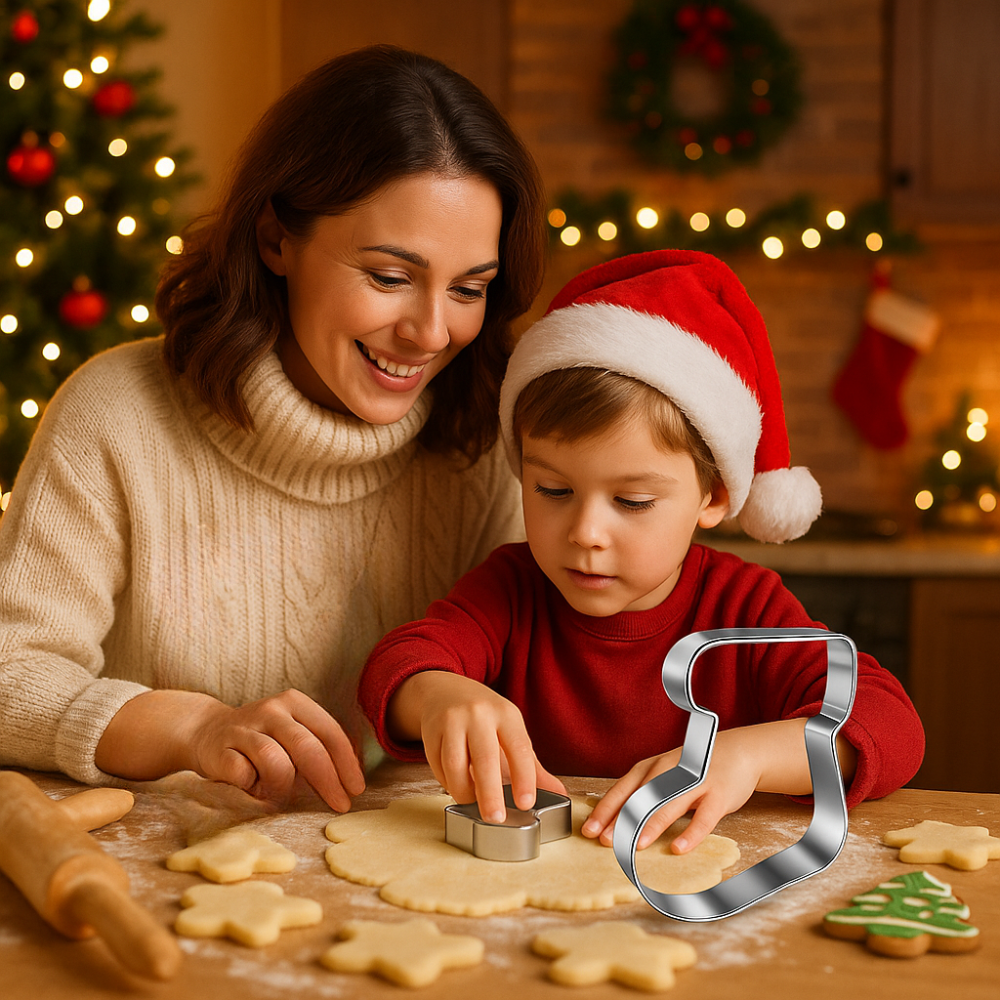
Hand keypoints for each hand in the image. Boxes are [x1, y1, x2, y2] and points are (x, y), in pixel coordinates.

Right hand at [97, 688, 364, 811]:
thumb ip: (319, 750)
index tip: (356, 790)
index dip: (346, 764)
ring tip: (276, 792)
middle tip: (340, 805)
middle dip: (328, 780)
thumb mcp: (293, 735)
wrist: (205, 732)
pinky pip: (244, 776)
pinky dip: (253, 788)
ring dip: (282, 786)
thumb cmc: (262, 740)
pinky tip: (250, 786)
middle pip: (307, 747)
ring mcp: (243, 728)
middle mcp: (272, 709)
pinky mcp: (219, 750)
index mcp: (295, 702)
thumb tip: (351, 782)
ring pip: (276, 762)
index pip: (329, 732)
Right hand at [394, 671, 565, 821]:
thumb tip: (560, 794)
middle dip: (490, 793)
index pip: (519, 747)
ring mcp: (452, 721)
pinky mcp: (431, 731)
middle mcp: (479, 714)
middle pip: (485, 759)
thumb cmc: (485, 718)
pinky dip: (448, 783)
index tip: (526, 803)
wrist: (445, 690)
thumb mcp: (511, 732)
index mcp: (506, 714)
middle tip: (496, 818)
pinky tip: (457, 787)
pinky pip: (438, 765)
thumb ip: (533, 766)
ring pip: (455, 765)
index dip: (524, 778)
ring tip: (473, 804)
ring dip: (464, 791)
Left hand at [581, 720, 812, 853]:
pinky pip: (703, 818)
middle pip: (641, 798)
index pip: (622, 790)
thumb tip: (612, 820)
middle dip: (622, 820)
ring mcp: (694, 782)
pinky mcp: (718, 795)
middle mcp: (668, 772)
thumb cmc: (692, 768)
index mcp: (651, 768)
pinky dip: (690, 834)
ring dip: (651, 826)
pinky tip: (678, 848)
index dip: (605, 811)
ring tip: (635, 846)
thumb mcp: (663, 773)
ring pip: (668, 805)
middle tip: (606, 842)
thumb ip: (642, 793)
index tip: (589, 830)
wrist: (737, 752)